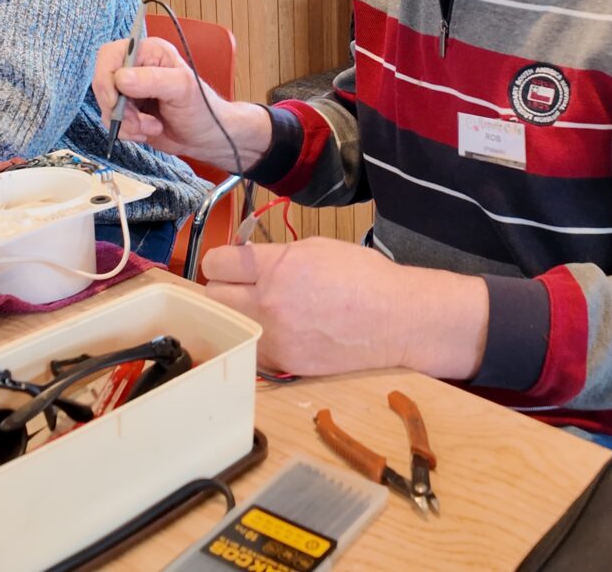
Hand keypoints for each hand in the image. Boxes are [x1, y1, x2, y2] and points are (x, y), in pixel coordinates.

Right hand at [92, 36, 270, 172]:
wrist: (206, 137)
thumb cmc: (203, 109)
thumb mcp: (183, 90)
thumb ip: (153, 80)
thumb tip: (121, 78)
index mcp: (149, 51)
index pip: (110, 55)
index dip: (106, 79)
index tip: (116, 101)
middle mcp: (136, 67)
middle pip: (102, 82)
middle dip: (118, 108)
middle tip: (139, 121)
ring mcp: (130, 90)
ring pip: (105, 105)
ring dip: (125, 123)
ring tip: (151, 127)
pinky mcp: (127, 111)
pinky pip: (110, 121)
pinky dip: (126, 131)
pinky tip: (146, 131)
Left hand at [201, 237, 488, 378]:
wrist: (397, 321)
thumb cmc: (364, 279)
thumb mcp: (317, 249)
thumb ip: (275, 255)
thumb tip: (246, 261)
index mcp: (278, 267)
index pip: (218, 262)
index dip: (221, 261)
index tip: (228, 264)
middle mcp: (270, 303)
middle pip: (213, 296)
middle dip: (224, 288)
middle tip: (242, 287)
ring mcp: (276, 337)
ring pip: (230, 325)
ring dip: (239, 316)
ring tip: (264, 310)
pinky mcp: (284, 363)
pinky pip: (252, 349)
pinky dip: (258, 340)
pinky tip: (280, 331)